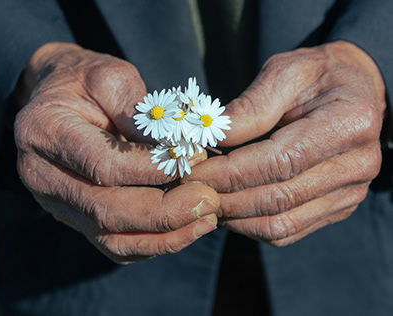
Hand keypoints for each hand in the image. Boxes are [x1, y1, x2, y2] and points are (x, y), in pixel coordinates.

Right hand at [14, 42, 217, 263]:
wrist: (60, 100)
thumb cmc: (87, 83)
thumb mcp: (111, 78)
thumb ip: (140, 113)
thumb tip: (179, 150)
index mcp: (45, 132)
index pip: (104, 164)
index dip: (152, 169)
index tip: (194, 160)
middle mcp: (44, 176)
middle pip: (107, 210)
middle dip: (164, 212)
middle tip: (208, 200)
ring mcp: (58, 203)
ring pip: (112, 238)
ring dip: (164, 236)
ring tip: (205, 219)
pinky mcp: (78, 217)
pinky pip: (115, 244)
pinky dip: (153, 243)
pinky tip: (186, 228)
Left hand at [184, 41, 385, 245]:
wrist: (354, 91)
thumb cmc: (315, 76)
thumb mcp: (284, 73)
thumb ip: (248, 108)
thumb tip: (207, 140)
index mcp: (348, 123)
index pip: (279, 162)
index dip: (229, 172)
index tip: (192, 172)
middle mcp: (357, 164)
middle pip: (278, 198)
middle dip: (226, 197)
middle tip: (189, 189)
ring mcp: (350, 192)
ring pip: (281, 223)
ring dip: (235, 217)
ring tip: (205, 199)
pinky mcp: (338, 206)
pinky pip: (289, 230)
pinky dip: (252, 225)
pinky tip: (230, 209)